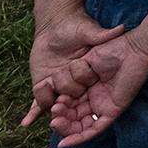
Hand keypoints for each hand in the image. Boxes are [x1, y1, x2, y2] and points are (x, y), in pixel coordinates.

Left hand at [22, 13, 126, 130]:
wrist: (56, 24)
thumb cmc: (76, 26)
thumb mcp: (88, 30)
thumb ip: (102, 34)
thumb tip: (121, 28)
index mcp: (87, 75)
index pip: (86, 94)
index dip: (79, 95)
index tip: (77, 91)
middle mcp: (74, 85)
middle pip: (69, 104)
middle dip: (63, 107)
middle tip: (59, 100)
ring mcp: (57, 87)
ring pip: (53, 104)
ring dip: (47, 100)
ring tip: (46, 84)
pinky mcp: (44, 85)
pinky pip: (38, 103)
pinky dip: (32, 114)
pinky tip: (27, 122)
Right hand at [44, 29, 147, 146]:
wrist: (133, 48)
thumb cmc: (112, 50)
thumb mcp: (84, 63)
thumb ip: (69, 75)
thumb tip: (52, 87)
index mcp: (87, 88)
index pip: (68, 105)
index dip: (58, 107)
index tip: (52, 101)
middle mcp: (94, 100)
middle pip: (72, 118)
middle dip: (60, 118)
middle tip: (55, 110)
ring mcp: (103, 106)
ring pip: (80, 126)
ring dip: (66, 128)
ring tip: (56, 121)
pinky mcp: (113, 111)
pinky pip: (95, 129)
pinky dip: (79, 138)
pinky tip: (65, 142)